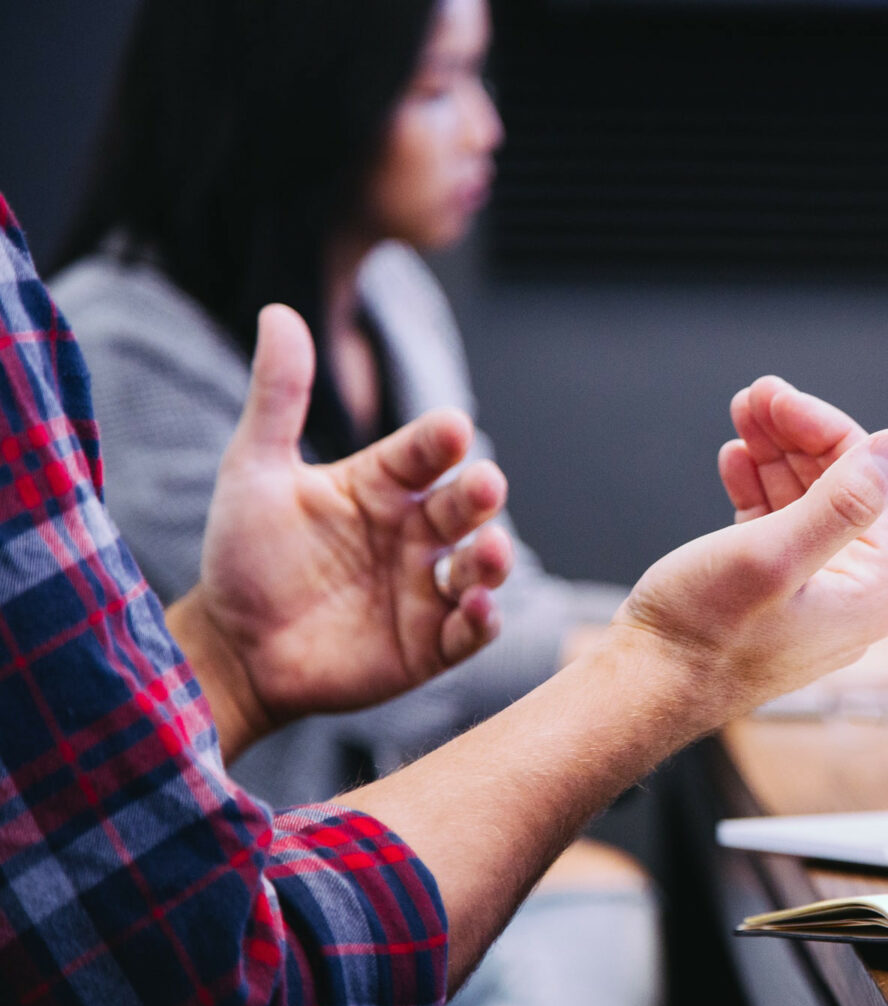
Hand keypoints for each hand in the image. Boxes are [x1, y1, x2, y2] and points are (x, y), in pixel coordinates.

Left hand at [171, 305, 512, 758]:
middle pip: (462, 505)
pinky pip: (468, 631)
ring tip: (489, 551)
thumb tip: (278, 311)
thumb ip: (277, 397)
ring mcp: (425, 588)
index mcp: (382, 485)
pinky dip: (480, 620)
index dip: (439, 441)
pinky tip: (475, 608)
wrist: (232, 648)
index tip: (451, 429)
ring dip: (492, 558)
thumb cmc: (245, 556)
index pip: (423, 452)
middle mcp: (413, 532)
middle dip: (478, 494)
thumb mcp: (254, 471)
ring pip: (478, 566)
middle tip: (483, 485)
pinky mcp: (429, 644)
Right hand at [611, 377, 887, 723]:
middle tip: (755, 396)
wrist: (644, 687)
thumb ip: (842, 502)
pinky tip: (735, 462)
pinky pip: (776, 529)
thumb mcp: (773, 556)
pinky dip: (757, 490)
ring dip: (774, 456)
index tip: (777, 397)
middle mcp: (849, 596)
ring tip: (741, 419)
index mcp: (870, 591)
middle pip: (839, 489)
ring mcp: (810, 597)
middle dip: (796, 437)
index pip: (872, 483)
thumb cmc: (701, 633)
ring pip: (804, 504)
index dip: (826, 430)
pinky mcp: (770, 597)